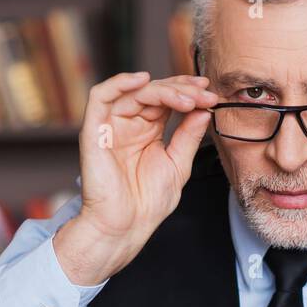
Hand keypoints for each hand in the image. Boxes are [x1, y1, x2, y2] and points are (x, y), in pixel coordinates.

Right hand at [53, 71, 217, 285]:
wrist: (126, 226)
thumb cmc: (148, 203)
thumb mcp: (178, 165)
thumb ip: (188, 136)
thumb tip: (203, 110)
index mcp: (148, 130)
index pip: (167, 100)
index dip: (188, 93)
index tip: (211, 95)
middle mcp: (129, 124)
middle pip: (153, 91)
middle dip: (181, 89)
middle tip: (204, 94)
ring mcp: (112, 125)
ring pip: (134, 91)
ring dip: (162, 89)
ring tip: (187, 98)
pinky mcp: (95, 130)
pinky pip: (100, 96)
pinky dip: (119, 82)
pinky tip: (143, 80)